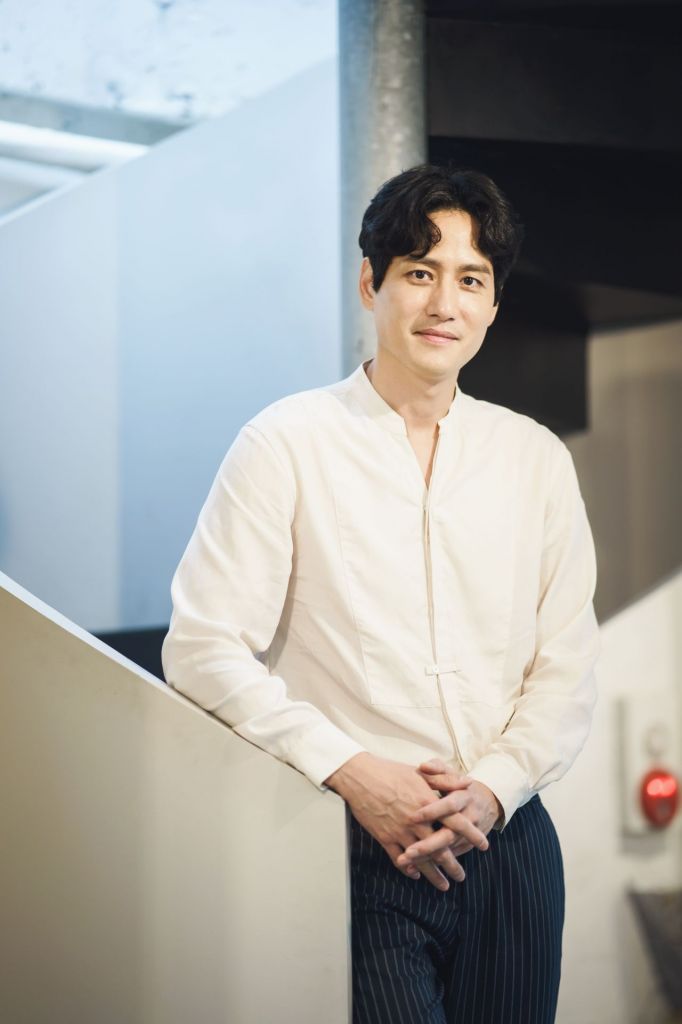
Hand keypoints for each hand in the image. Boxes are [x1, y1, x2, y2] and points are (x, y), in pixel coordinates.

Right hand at [324, 753, 487, 890]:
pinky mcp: (384, 837)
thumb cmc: (390, 771)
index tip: (484, 845)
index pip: (457, 823)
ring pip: (422, 859)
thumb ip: (446, 780)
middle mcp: (417, 821)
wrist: (360, 776)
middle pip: (441, 848)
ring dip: (433, 875)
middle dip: (453, 866)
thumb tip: (467, 784)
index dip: (472, 835)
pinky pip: (399, 859)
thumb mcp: (421, 772)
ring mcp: (400, 831)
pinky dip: (409, 868)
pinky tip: (415, 875)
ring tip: (443, 886)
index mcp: (428, 802)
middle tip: (462, 877)